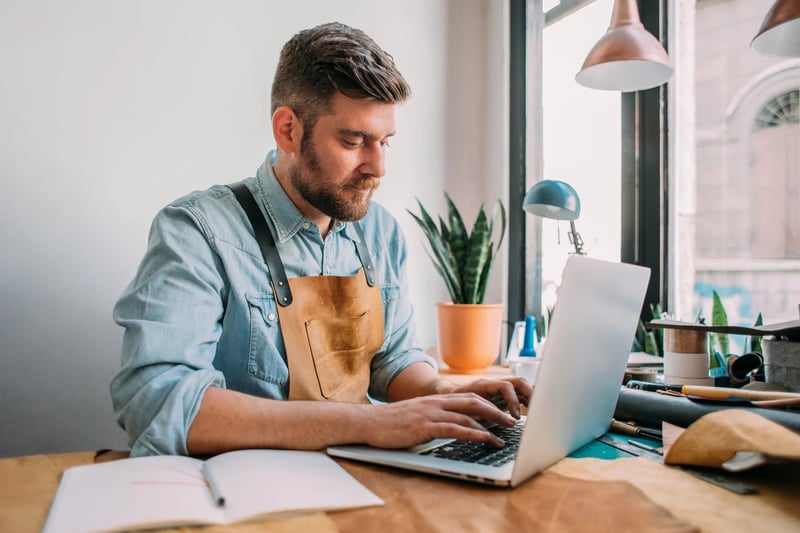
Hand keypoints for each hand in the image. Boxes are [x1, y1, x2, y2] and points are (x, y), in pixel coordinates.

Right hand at [364, 393, 518, 448]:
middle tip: (511, 421)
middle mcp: (436, 403)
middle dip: (496, 411)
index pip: (468, 397)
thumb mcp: (415, 415)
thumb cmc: (389, 423)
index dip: (488, 404)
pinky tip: (486, 439)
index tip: (501, 413)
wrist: (367, 422)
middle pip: (474, 402)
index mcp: (434, 399)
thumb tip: (447, 426)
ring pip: (469, 415)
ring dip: (490, 426)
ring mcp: (431, 414)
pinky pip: (456, 429)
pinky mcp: (425, 427)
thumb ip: (432, 417)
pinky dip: (475, 434)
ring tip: (503, 436)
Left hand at [450, 377, 531, 418]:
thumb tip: (483, 429)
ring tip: (536, 413)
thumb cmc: (454, 403)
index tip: (516, 417)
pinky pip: (519, 394)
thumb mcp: (463, 411)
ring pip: (521, 386)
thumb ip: (474, 416)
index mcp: (484, 385)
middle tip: (535, 413)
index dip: (513, 401)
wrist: (447, 395)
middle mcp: (494, 384)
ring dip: (531, 398)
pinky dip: (526, 401)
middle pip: (519, 382)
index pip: (506, 386)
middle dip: (530, 395)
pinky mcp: (503, 394)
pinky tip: (529, 413)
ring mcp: (500, 388)